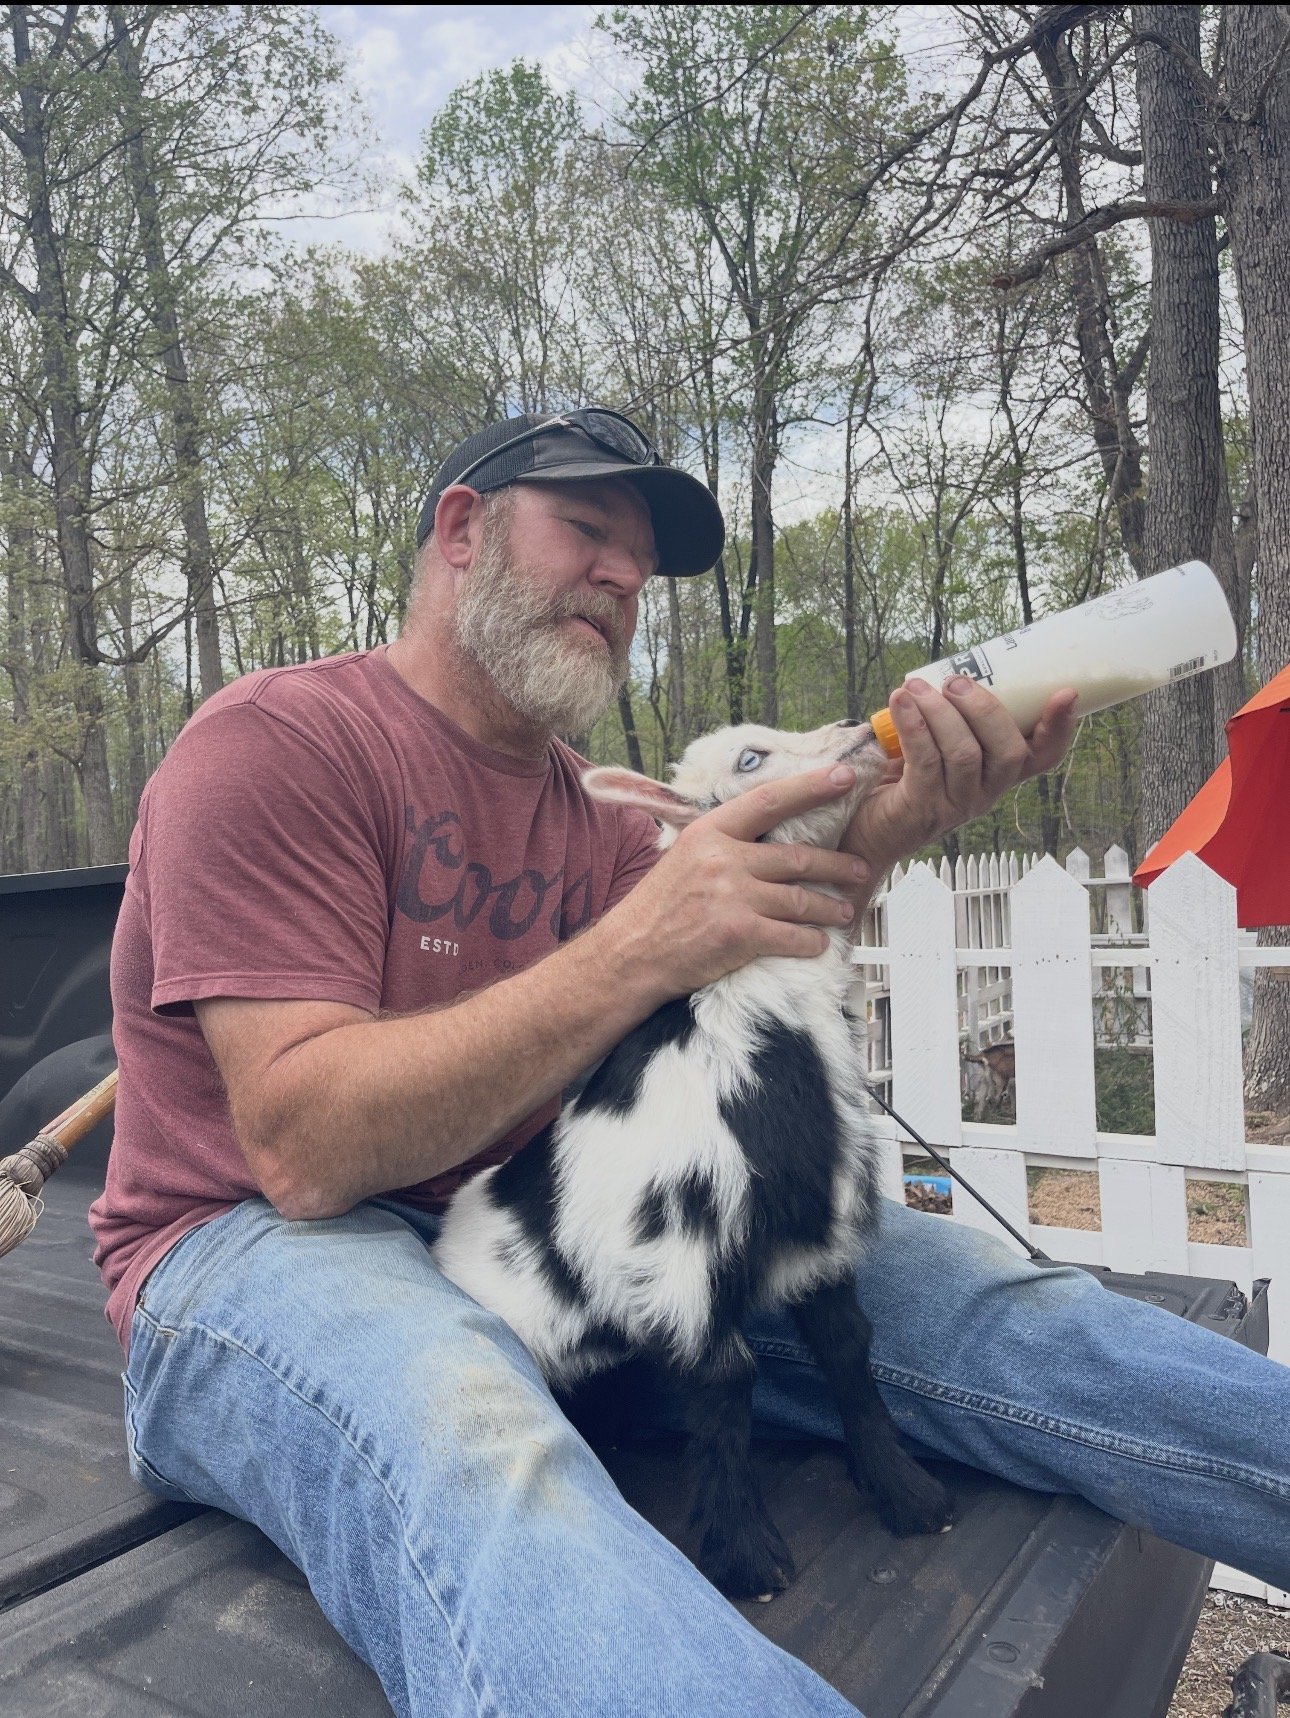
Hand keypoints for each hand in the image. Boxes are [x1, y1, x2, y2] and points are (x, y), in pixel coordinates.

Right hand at [599, 765, 871, 1001]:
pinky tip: (819, 943)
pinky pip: (792, 936)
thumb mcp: (684, 857)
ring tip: (845, 910)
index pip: (770, 800)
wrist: (631, 954)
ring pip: (801, 899)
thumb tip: (768, 832)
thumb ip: (724, 842)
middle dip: (837, 865)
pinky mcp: (739, 934)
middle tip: (860, 868)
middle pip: (797, 858)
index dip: (812, 786)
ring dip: (830, 907)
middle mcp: (723, 860)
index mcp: (710, 833)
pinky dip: (811, 942)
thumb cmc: (658, 908)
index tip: (844, 776)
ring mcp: (732, 897)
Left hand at [843, 679, 1079, 873]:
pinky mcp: (922, 808)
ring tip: (916, 687)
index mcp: (996, 774)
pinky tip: (901, 703)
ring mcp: (955, 805)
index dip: (1059, 728)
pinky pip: (925, 761)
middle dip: (985, 709)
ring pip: (965, 754)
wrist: (860, 829)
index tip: (1065, 692)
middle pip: (1008, 753)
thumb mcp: (933, 746)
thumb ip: (949, 719)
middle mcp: (984, 794)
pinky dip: (914, 726)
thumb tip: (945, 670)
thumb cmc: (897, 779)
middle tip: (955, 682)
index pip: (1043, 758)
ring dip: (940, 712)